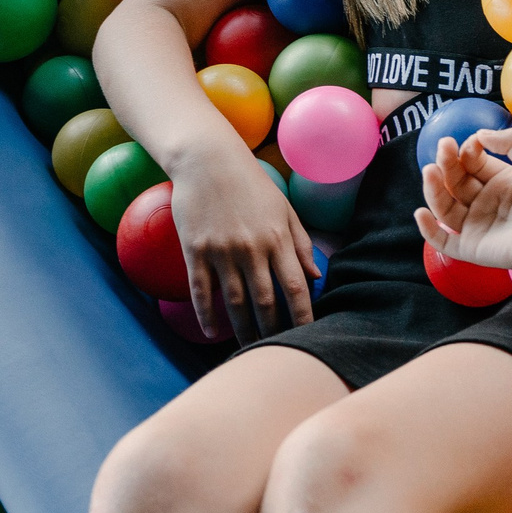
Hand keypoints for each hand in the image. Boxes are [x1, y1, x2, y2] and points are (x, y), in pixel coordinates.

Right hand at [170, 144, 316, 342]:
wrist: (207, 161)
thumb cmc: (252, 185)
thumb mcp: (284, 209)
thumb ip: (301, 244)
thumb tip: (316, 277)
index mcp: (277, 238)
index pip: (296, 286)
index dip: (304, 314)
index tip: (309, 334)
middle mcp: (251, 249)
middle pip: (266, 300)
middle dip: (274, 330)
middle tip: (277, 350)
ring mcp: (221, 252)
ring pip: (235, 301)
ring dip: (242, 329)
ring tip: (249, 350)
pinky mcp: (195, 251)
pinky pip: (201, 291)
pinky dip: (207, 315)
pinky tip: (212, 333)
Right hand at [415, 128, 511, 278]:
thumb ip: (510, 141)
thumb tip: (479, 134)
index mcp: (503, 181)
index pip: (473, 164)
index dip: (467, 151)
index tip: (471, 142)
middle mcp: (488, 202)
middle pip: (456, 181)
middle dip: (447, 163)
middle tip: (442, 147)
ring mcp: (478, 225)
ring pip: (446, 206)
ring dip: (434, 189)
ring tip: (430, 171)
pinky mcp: (472, 248)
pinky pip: (444, 242)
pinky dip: (428, 230)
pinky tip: (421, 213)